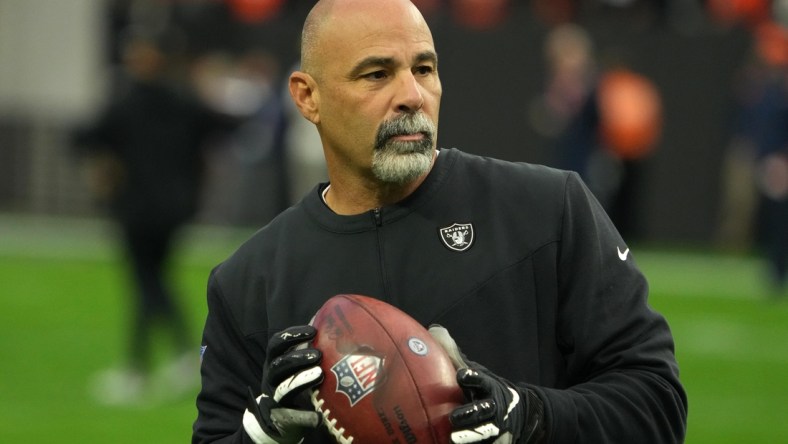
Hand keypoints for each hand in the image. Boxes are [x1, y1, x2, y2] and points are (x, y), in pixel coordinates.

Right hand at [243, 326, 323, 443]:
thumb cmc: (293, 383)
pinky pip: (292, 417)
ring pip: (284, 388)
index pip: (277, 344)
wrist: (276, 420)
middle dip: (297, 358)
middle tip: (318, 355)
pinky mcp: (282, 417)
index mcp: (275, 362)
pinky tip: (319, 417)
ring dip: (301, 380)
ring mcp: (275, 398)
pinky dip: (305, 416)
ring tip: (319, 375)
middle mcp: (272, 378)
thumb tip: (336, 329)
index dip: (292, 335)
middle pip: (279, 365)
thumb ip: (309, 350)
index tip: (312, 331)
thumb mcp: (296, 365)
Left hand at [429, 326, 544, 443]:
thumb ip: (455, 355)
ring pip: (483, 432)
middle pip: (482, 411)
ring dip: (470, 436)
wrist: (519, 412)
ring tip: (454, 439)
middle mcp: (493, 407)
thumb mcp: (476, 371)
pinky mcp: (495, 441)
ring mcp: (495, 426)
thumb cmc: (486, 389)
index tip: (462, 376)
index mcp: (488, 386)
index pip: (481, 380)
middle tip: (454, 417)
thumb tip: (434, 330)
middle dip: (469, 414)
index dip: (472, 378)